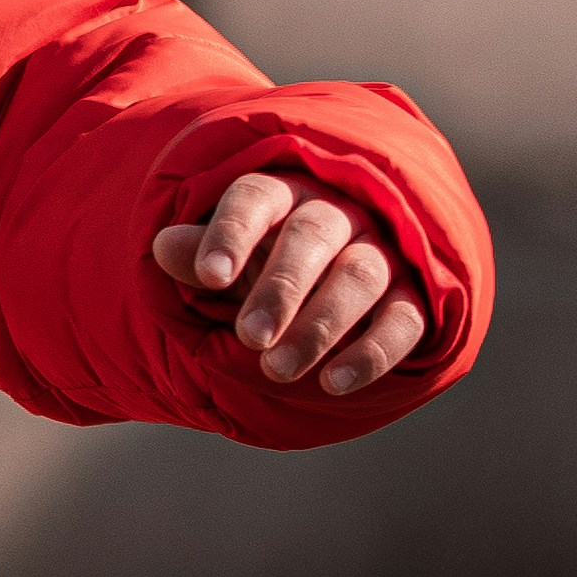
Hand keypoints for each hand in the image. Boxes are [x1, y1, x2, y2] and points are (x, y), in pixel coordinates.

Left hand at [149, 171, 429, 398]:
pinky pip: (403, 320)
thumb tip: (163, 246)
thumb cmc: (260, 265)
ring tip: (277, 370)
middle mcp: (336, 214)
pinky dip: (373, 352)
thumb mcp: (223, 261)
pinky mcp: (413, 298)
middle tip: (250, 336)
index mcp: (282, 194)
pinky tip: (334, 383)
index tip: (209, 276)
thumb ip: (196, 255)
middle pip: (312, 235)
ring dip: (321, 324)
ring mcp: (380, 253)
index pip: (256, 197)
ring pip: (359, 276)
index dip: (232, 232)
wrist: (325, 288)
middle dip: (281, 286)